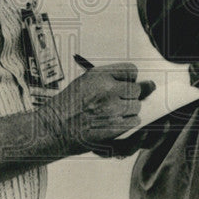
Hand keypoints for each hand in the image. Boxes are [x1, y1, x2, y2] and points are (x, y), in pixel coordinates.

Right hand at [38, 63, 155, 152]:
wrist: (53, 128)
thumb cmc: (66, 107)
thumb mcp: (84, 83)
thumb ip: (111, 80)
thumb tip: (146, 84)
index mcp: (99, 75)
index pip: (130, 70)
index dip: (129, 79)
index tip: (123, 85)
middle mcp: (107, 89)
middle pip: (135, 90)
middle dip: (128, 97)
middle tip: (114, 103)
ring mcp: (112, 107)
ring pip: (136, 106)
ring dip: (128, 111)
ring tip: (110, 115)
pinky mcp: (115, 125)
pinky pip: (134, 121)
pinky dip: (127, 123)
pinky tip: (113, 124)